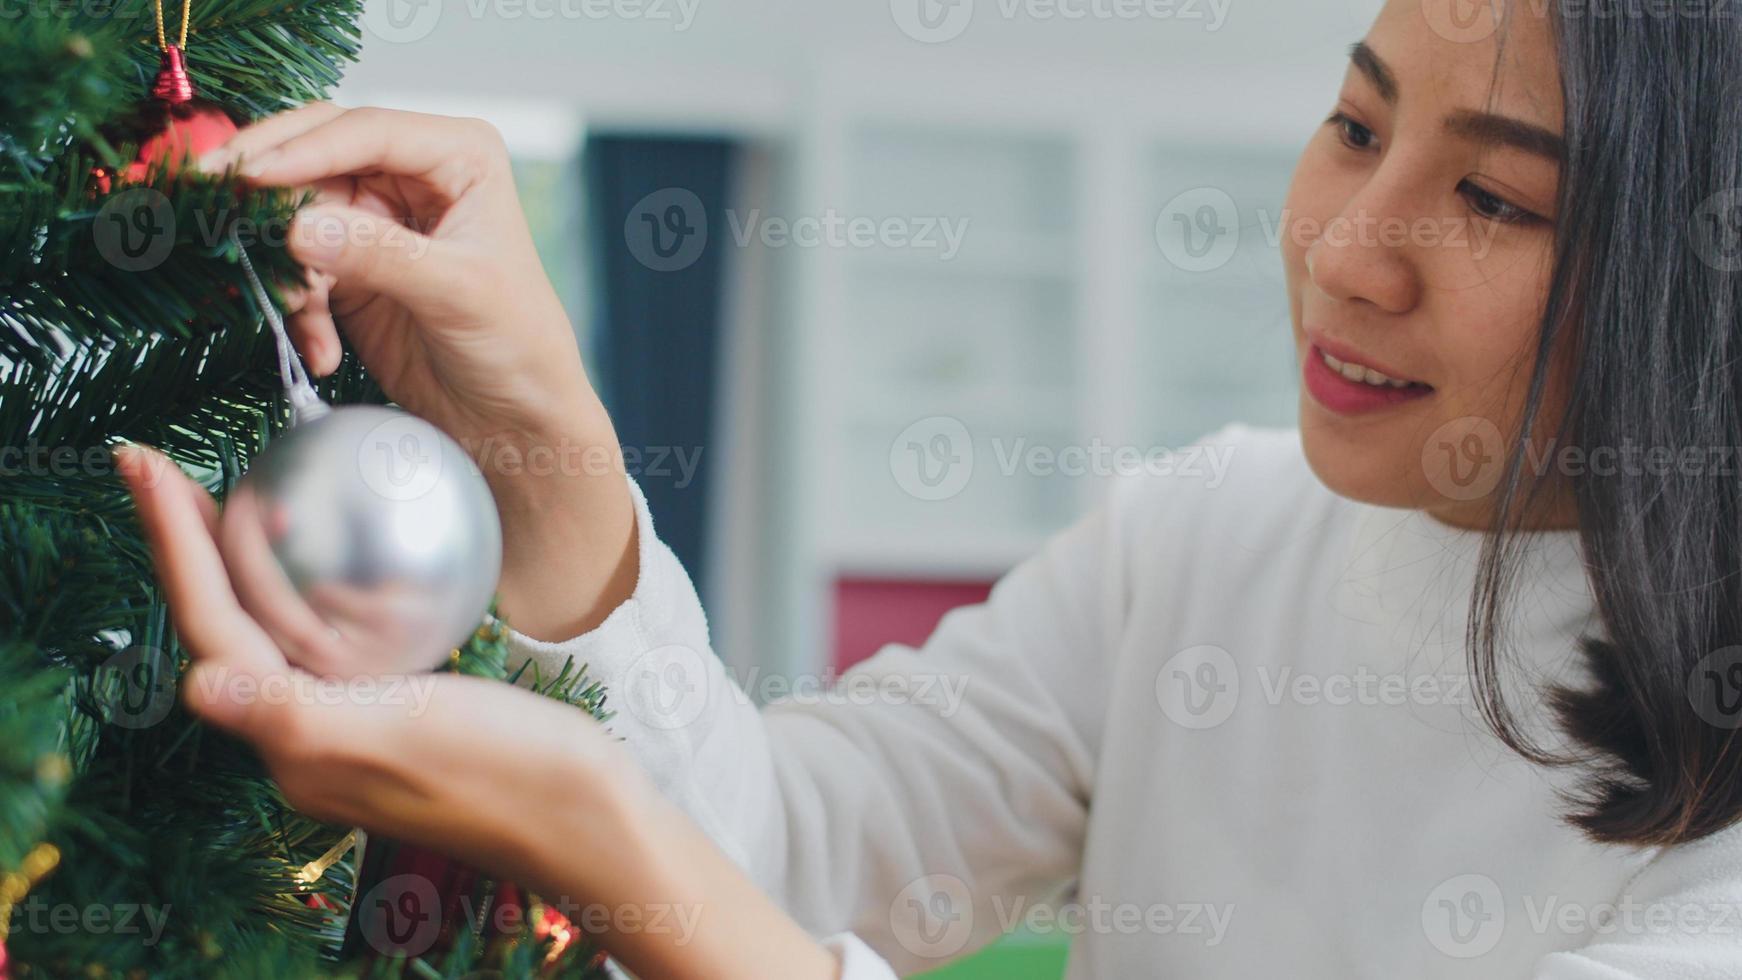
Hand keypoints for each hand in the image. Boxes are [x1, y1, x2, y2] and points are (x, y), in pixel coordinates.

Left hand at [117, 445, 839, 979]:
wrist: (589, 818)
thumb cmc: (507, 773)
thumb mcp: (403, 733)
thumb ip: (290, 712)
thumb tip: (192, 682)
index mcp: (294, 742)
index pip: (210, 627)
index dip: (171, 544)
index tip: (143, 463)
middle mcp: (307, 736)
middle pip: (227, 624)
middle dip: (187, 547)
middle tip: (164, 466)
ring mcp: (350, 724)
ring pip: (275, 630)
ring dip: (242, 562)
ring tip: (232, 493)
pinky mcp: (395, 711)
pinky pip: (336, 639)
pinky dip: (321, 585)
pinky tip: (348, 548)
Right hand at [202, 104, 635, 640]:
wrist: (515, 419)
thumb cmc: (518, 345)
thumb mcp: (455, 292)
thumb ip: (377, 254)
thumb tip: (297, 225)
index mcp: (460, 155)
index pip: (366, 130)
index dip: (300, 148)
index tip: (247, 178)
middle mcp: (416, 174)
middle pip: (316, 154)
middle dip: (268, 188)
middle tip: (212, 205)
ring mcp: (379, 219)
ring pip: (296, 212)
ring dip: (286, 265)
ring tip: (295, 310)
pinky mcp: (352, 266)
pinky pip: (298, 266)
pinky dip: (299, 306)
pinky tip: (321, 351)